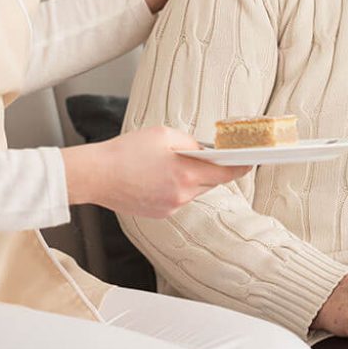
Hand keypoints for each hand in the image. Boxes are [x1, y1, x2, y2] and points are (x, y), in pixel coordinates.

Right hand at [62, 125, 249, 217]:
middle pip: (210, 183)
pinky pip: (178, 198)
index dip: (241, 168)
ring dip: (191, 179)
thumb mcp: (165, 135)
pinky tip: (159, 176)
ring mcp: (170, 207)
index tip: (251, 162)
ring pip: (194, 191)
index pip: (225, 174)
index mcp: (185, 174)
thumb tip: (206, 151)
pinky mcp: (159, 214)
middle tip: (204, 155)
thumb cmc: (126, 151)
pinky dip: (176, 187)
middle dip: (211, 170)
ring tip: (171, 164)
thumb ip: (191, 144)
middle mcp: (181, 195)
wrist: (96, 175)